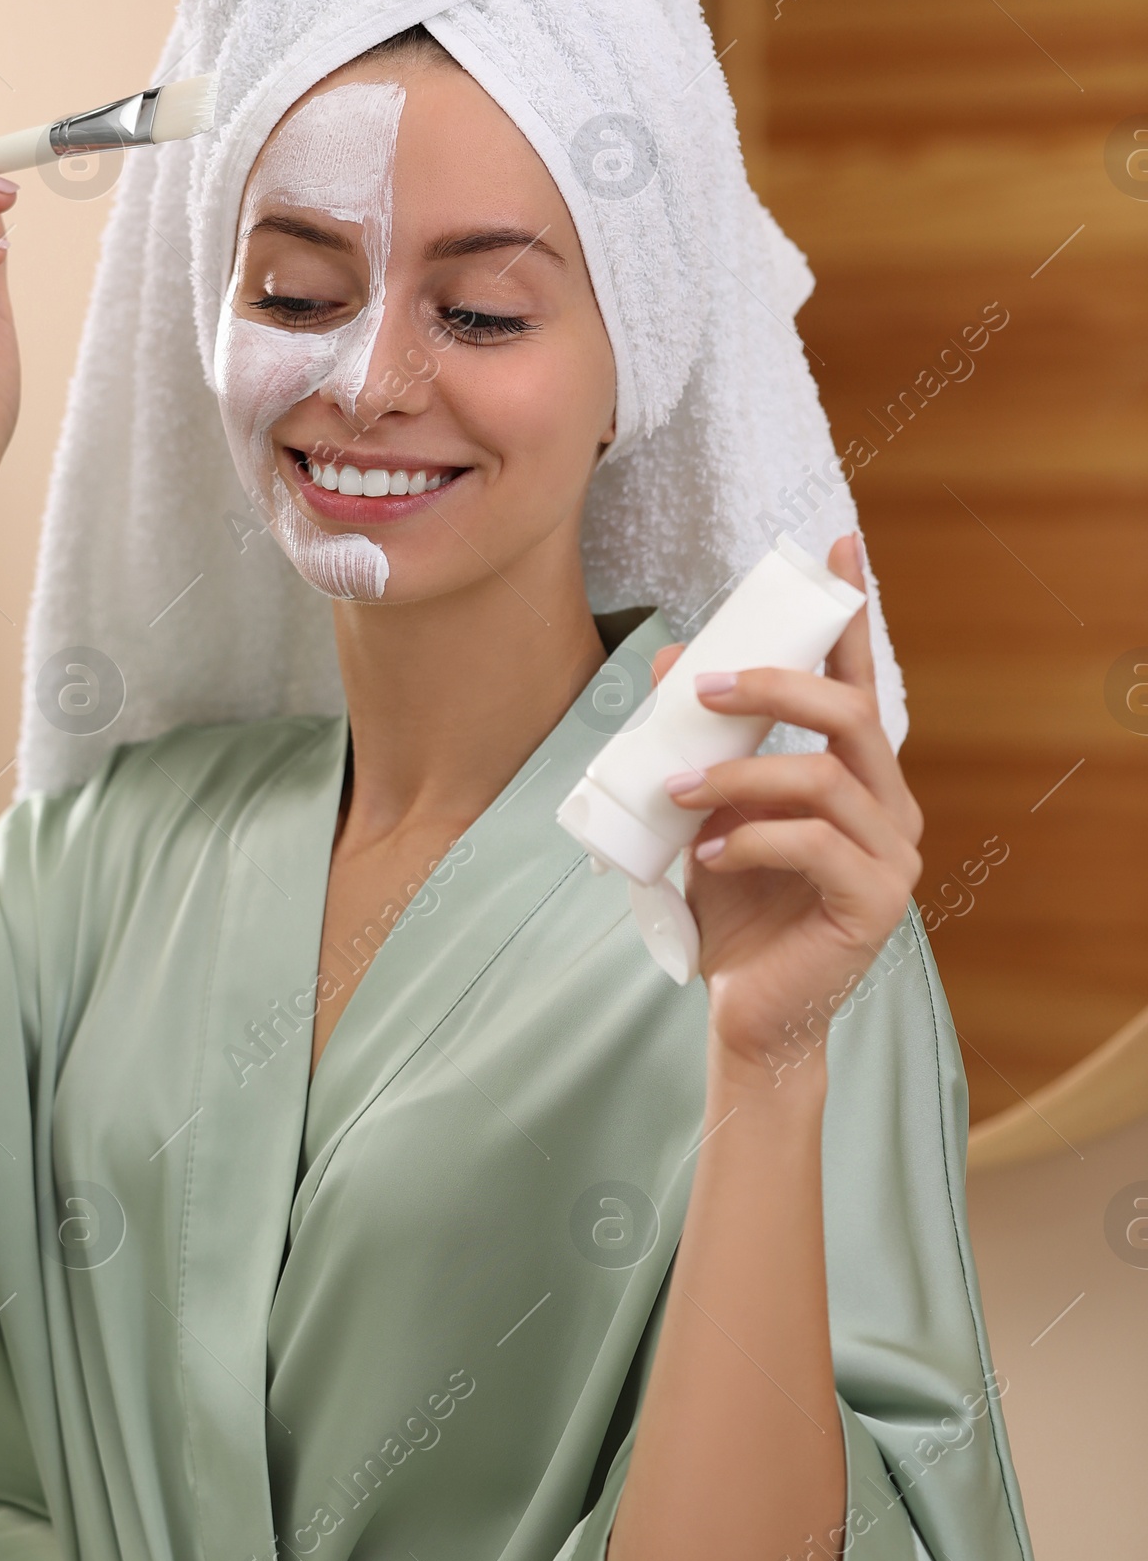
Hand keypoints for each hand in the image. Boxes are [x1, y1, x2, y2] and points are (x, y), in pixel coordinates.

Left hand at [652, 534, 923, 1073]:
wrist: (750, 1015)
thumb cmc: (734, 913)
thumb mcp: (705, 816)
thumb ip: (697, 745)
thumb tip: (668, 661)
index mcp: (860, 779)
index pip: (858, 681)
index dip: (852, 613)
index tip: (838, 545)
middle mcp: (890, 807)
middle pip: (848, 713)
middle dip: (773, 685)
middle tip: (700, 685)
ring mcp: (893, 856)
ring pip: (824, 778)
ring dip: (741, 772)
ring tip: (680, 788)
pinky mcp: (875, 903)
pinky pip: (814, 845)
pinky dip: (750, 838)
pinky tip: (707, 853)